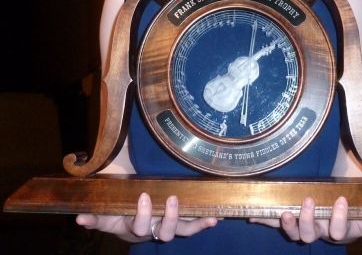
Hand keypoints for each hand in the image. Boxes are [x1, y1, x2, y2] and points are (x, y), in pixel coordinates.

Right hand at [76, 193, 217, 242]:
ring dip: (193, 224)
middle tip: (170, 199)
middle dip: (168, 218)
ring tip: (206, 216)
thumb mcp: (107, 215)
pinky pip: (194, 225)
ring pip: (182, 231)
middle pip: (164, 232)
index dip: (142, 215)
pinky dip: (204, 222)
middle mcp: (154, 230)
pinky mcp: (181, 222)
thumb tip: (77, 218)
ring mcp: (169, 227)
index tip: (142, 196)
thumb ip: (94, 217)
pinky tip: (216, 218)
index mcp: (135, 227)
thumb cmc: (119, 213)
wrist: (131, 219)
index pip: (139, 226)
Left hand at [250, 196, 361, 243]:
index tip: (342, 200)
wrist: (332, 221)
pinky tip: (251, 215)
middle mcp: (316, 233)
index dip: (339, 218)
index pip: (338, 231)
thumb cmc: (348, 219)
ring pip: (293, 232)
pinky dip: (263, 220)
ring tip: (285, 212)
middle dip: (309, 219)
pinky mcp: (287, 221)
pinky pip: (274, 222)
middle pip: (310, 234)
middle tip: (309, 201)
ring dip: (287, 224)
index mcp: (335, 232)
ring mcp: (300, 229)